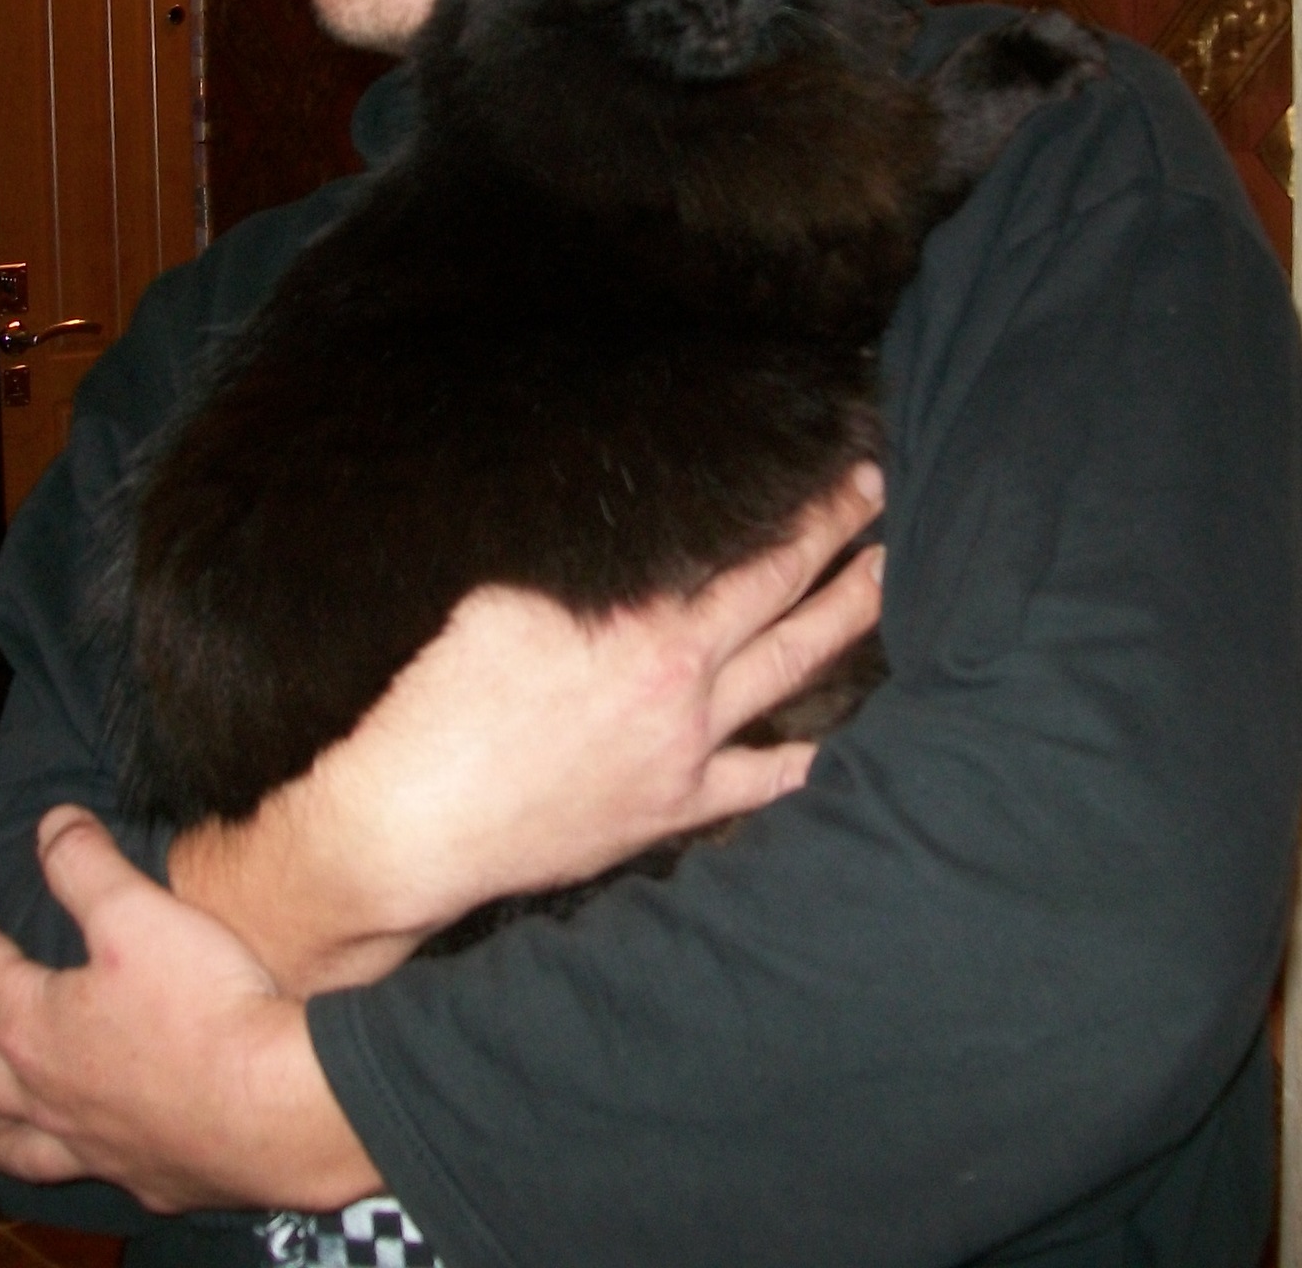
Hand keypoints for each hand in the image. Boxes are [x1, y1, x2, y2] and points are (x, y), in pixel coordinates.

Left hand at [0, 807, 380, 1211]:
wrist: (273, 1106)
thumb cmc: (200, 1004)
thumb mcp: (138, 912)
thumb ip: (85, 863)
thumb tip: (50, 824)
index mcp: (33, 1026)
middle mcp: (45, 1095)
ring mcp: (91, 1146)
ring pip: (9, 1141)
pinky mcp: (146, 1179)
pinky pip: (84, 1172)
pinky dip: (69, 1157)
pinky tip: (86, 1148)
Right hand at [173, 465, 884, 986]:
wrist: (417, 824)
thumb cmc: (442, 707)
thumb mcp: (500, 604)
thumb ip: (579, 575)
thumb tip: (620, 548)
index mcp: (645, 627)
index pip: (750, 557)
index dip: (805, 515)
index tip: (841, 477)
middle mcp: (682, 686)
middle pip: (787, 602)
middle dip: (841, 544)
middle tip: (880, 497)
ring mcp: (685, 754)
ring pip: (788, 678)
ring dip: (844, 623)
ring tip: (885, 580)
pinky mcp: (668, 809)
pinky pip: (752, 784)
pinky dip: (795, 762)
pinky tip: (828, 746)